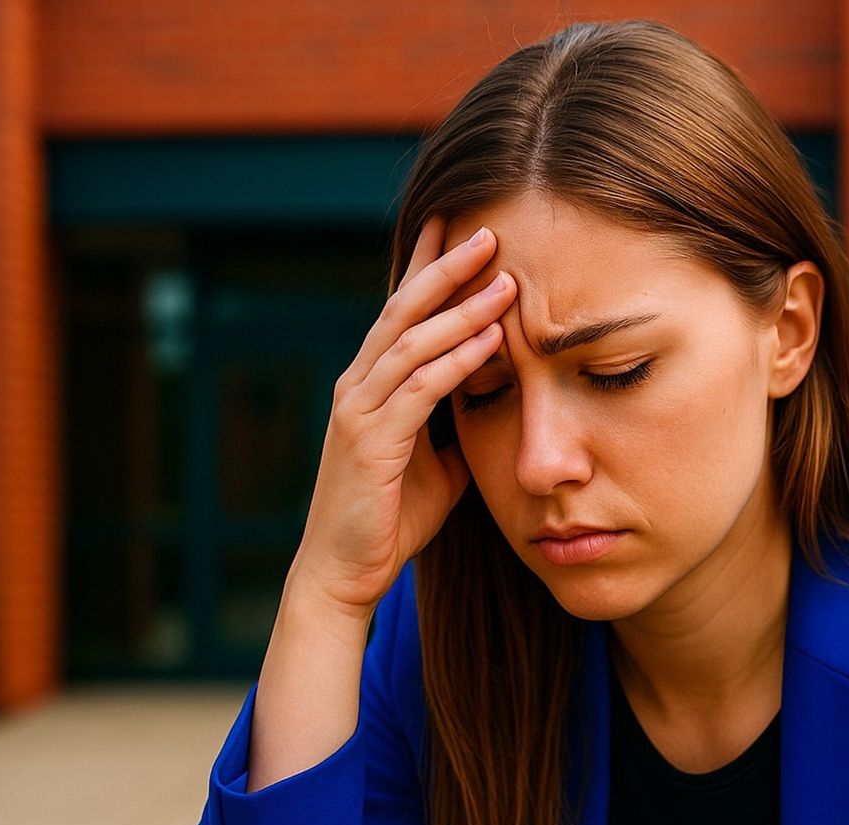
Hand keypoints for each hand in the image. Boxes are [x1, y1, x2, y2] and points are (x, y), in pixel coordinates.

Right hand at [287, 215, 513, 614]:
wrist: (345, 573)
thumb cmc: (390, 520)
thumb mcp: (438, 466)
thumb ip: (457, 429)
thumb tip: (497, 408)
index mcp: (371, 386)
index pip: (401, 313)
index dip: (427, 268)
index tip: (458, 228)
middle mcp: (358, 387)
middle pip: (403, 310)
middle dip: (445, 267)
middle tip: (487, 230)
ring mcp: (359, 411)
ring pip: (412, 341)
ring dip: (461, 308)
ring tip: (504, 277)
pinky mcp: (370, 443)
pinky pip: (420, 389)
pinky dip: (457, 360)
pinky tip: (490, 339)